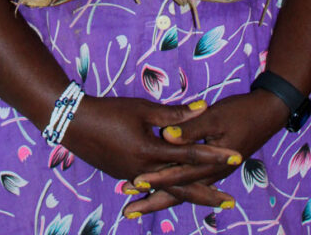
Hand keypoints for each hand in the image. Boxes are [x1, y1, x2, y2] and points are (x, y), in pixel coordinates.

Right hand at [61, 96, 238, 206]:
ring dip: (190, 196)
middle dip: (207, 194)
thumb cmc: (110, 111)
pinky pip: (153, 188)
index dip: (214, 155)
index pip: (190, 156)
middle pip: (182, 187)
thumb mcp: (142, 109)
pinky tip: (177, 194)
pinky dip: (168, 193)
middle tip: (230, 201)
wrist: (75, 124)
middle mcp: (144, 171)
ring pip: (167, 192)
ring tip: (210, 201)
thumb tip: (203, 107)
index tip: (235, 157)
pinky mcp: (126, 176)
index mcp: (150, 152)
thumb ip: (174, 114)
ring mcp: (134, 177)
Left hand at [120, 90, 287, 218]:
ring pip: (183, 191)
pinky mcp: (214, 168)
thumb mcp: (215, 116)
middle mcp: (212, 174)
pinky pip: (190, 184)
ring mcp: (214, 173)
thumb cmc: (241, 112)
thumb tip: (167, 136)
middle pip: (178, 193)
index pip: (179, 175)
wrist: (267, 114)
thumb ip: (190, 127)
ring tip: (138, 206)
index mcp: (212, 164)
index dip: (156, 179)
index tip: (134, 183)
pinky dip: (174, 188)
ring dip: (161, 198)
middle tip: (129, 211)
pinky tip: (161, 191)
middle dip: (153, 201)